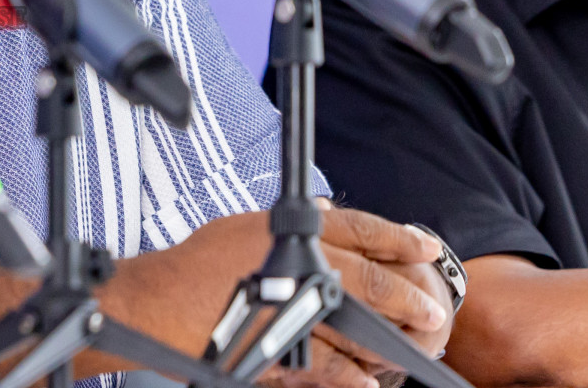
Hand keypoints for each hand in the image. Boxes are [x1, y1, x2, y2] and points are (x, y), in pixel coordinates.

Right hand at [105, 205, 448, 387]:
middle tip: (432, 310)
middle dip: (408, 296)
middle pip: (369, 279)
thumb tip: (328, 217)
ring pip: (358, 326)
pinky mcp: (279, 349)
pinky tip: (365, 379)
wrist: (155, 304)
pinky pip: (327, 365)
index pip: (358, 228)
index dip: (398, 237)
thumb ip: (289, 226)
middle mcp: (295, 266)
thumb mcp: (241, 228)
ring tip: (407, 348)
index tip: (426, 248)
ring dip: (388, 340)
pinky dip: (350, 374)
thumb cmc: (194, 267)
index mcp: (288, 231)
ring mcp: (290, 310)